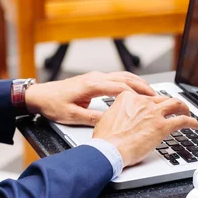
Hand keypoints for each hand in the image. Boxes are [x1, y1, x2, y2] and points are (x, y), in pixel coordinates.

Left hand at [25, 71, 155, 125]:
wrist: (40, 95)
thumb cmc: (54, 104)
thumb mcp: (72, 116)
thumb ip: (92, 118)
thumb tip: (110, 122)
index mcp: (92, 85)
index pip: (120, 87)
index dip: (136, 94)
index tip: (149, 101)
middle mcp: (96, 78)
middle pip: (125, 78)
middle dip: (143, 86)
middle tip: (157, 96)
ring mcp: (96, 76)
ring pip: (123, 75)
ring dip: (138, 82)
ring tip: (151, 92)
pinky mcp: (94, 79)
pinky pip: (117, 77)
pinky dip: (129, 82)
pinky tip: (135, 89)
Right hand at [93, 91, 197, 166]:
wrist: (109, 150)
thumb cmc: (105, 139)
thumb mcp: (106, 118)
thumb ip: (116, 113)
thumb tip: (118, 117)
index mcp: (128, 98)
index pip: (144, 97)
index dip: (151, 104)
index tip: (153, 109)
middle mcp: (143, 102)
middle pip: (161, 99)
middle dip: (170, 103)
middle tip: (174, 108)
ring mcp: (153, 113)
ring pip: (175, 104)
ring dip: (184, 107)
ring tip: (188, 112)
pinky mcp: (162, 126)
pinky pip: (181, 121)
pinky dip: (191, 122)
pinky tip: (196, 125)